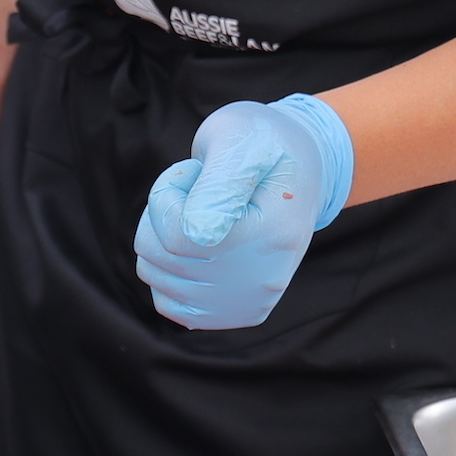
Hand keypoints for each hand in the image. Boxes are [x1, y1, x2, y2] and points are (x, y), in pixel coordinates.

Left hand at [132, 95, 353, 328]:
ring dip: (163, 235)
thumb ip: (219, 185)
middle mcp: (265, 281)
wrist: (299, 169)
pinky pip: (168, 302)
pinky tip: (195, 242)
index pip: (177, 234)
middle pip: (161, 256)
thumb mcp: (242, 142)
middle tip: (198, 188)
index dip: (167, 194)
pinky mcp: (237, 313)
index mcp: (272, 236)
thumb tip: (196, 235)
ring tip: (201, 211)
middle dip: (164, 210)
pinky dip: (168, 268)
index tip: (191, 172)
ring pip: (156, 276)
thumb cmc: (264, 144)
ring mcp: (251, 302)